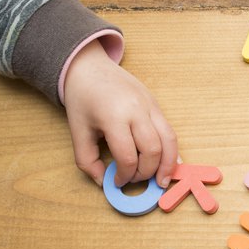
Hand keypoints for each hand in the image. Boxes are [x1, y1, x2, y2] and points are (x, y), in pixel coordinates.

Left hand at [63, 40, 177, 187]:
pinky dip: (171, 150)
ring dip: (169, 165)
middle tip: (136, 180)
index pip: (128, 156)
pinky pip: (169, 131)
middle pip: (152, 150)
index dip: (124, 175)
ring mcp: (150, 106)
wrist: (89, 67)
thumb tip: (103, 182)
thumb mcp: (77, 131)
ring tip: (164, 181)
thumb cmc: (82, 98)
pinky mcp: (156, 104)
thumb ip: (87, 160)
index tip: (118, 181)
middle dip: (146, 172)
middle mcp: (136, 110)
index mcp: (113, 117)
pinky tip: (168, 164)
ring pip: (169, 140)